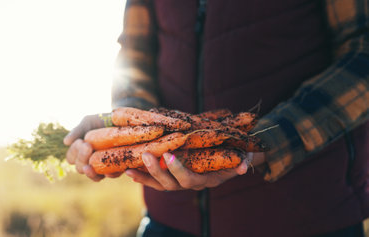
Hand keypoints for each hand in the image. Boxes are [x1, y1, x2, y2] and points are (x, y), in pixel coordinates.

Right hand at [64, 114, 121, 180]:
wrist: (121, 120)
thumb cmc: (101, 121)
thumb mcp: (88, 122)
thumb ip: (77, 131)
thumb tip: (66, 142)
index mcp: (79, 153)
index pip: (71, 159)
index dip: (74, 152)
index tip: (80, 141)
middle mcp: (90, 163)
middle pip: (80, 168)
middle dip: (82, 158)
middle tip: (87, 145)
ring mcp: (103, 167)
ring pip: (95, 177)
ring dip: (92, 171)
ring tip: (94, 159)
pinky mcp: (118, 168)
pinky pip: (113, 175)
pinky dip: (111, 174)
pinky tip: (109, 169)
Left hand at [125, 152, 264, 190]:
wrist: (233, 157)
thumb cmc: (236, 154)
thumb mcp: (242, 156)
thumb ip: (243, 160)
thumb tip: (243, 166)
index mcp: (207, 179)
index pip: (190, 179)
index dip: (179, 170)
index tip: (169, 156)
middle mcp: (192, 183)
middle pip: (171, 184)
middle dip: (157, 171)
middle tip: (146, 154)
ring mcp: (180, 182)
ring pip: (160, 184)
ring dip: (145, 176)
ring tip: (129, 167)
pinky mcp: (172, 177)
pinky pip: (155, 181)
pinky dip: (143, 177)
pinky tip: (129, 171)